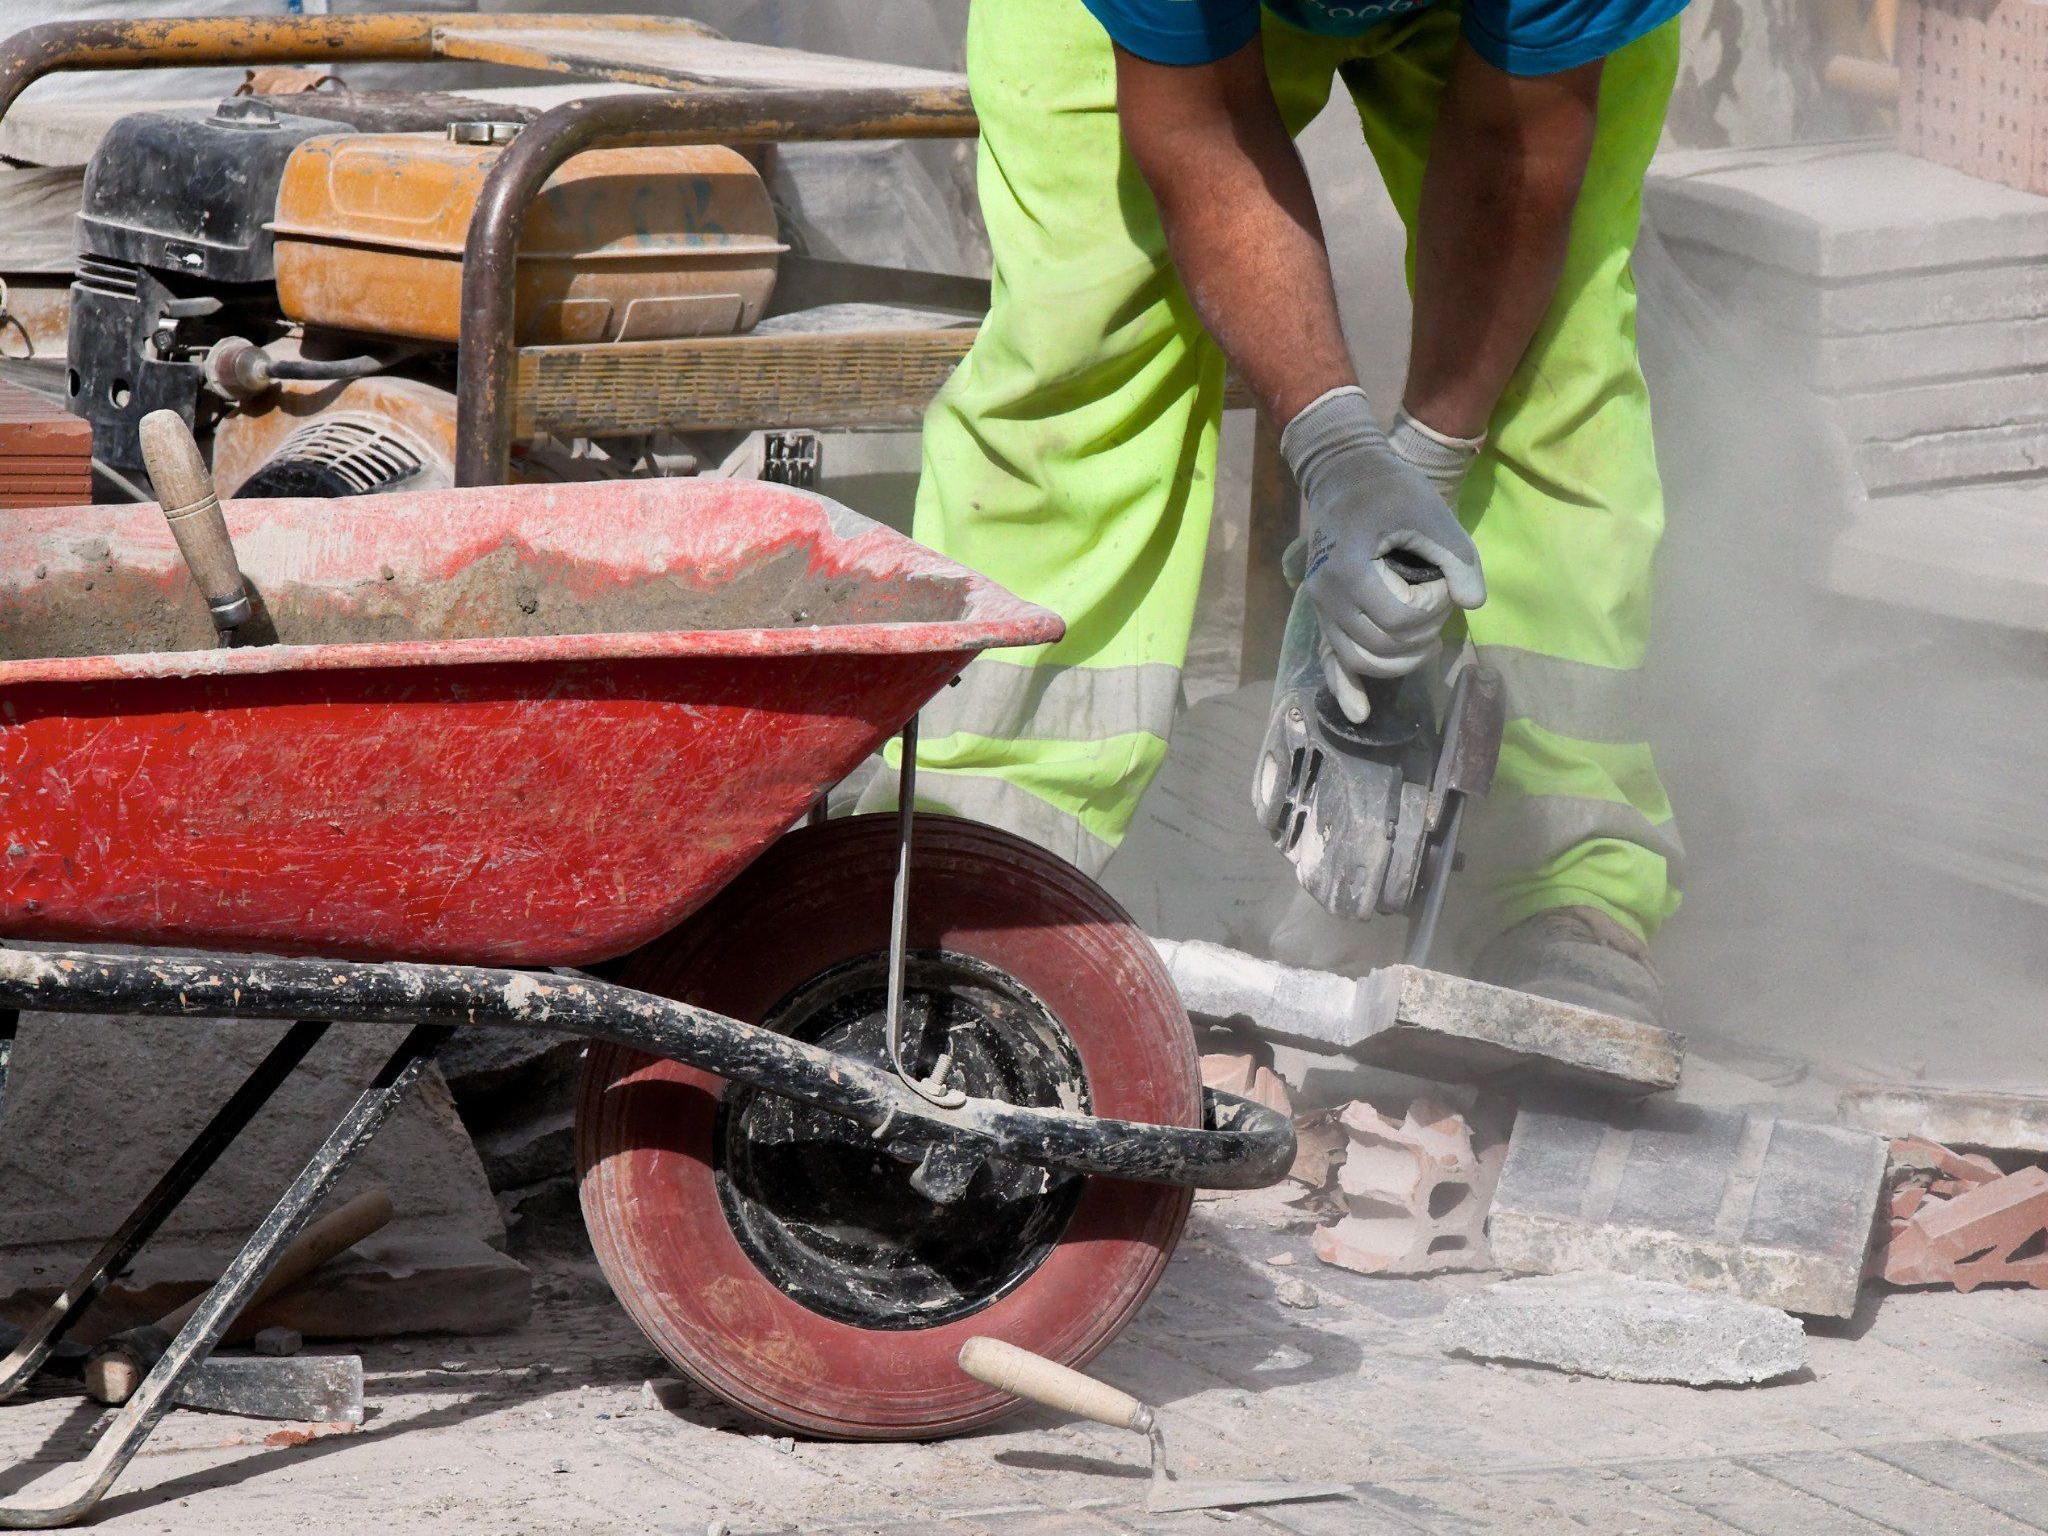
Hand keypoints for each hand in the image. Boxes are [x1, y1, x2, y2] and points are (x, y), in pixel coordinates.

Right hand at [1281, 388, 1484, 713]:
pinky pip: (1331, 661)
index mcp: (1351, 569)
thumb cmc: (1392, 491)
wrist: (1347, 477)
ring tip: (1427, 634)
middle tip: (1439, 598)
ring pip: (1362, 660)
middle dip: (1423, 631)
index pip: (1400, 618)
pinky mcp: (1325, 615)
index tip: (1443, 580)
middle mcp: (1328, 595)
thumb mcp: (1434, 515)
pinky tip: (1361, 713)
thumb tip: (1472, 603)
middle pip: (1383, 645)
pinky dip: (1346, 689)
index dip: (1433, 608)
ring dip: (1401, 658)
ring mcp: (1322, 608)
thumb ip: (1459, 560)